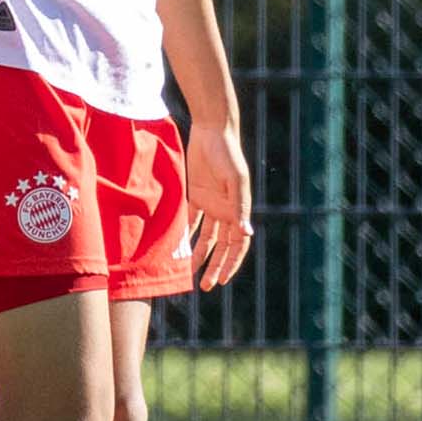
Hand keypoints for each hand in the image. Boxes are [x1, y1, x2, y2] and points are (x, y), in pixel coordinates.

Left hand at [184, 115, 253, 289]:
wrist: (211, 134)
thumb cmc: (228, 155)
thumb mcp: (235, 180)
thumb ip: (239, 206)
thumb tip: (246, 233)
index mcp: (238, 210)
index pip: (237, 244)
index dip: (231, 263)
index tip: (223, 280)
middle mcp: (225, 211)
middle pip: (221, 246)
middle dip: (215, 266)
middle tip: (207, 286)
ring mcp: (210, 204)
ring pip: (205, 237)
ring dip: (199, 255)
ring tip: (190, 273)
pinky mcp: (195, 196)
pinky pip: (189, 220)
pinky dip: (184, 234)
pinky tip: (176, 248)